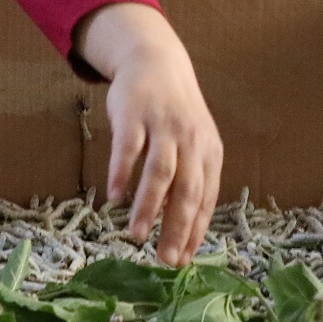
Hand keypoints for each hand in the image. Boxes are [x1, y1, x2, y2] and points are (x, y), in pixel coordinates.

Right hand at [75, 3, 222, 265]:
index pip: (206, 199)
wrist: (156, 61)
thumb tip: (179, 231)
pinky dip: (122, 174)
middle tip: (164, 259)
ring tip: (136, 236)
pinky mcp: (134, 113)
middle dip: (176, 228)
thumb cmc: (174, 115)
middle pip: (186, 190)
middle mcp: (190, 140)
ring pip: (160, 172)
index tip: (182, 260)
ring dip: (148, 206)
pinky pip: (129, 148)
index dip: (195, 231)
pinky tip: (114, 198)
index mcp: (208, 152)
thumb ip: (188, 182)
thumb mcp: (191, 145)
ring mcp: (163, 125)